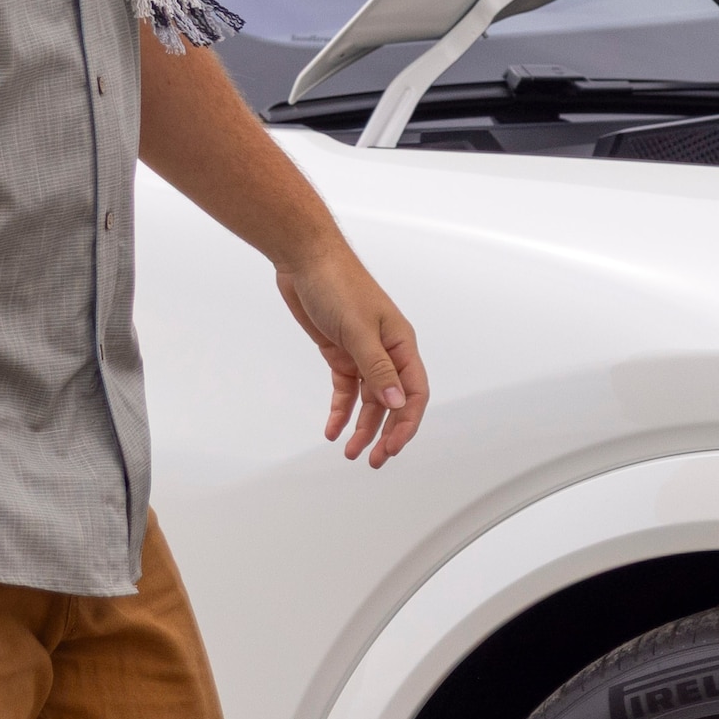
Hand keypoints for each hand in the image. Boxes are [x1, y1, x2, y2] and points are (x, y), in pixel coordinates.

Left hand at [280, 241, 427, 466]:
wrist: (304, 258)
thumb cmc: (338, 284)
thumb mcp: (359, 328)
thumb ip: (377, 367)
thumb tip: (396, 402)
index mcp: (401, 344)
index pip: (414, 392)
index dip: (406, 424)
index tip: (391, 448)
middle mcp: (387, 351)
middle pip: (393, 402)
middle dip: (385, 433)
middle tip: (372, 460)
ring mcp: (363, 353)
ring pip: (368, 400)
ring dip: (361, 427)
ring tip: (350, 452)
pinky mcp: (339, 352)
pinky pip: (345, 389)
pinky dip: (340, 410)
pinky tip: (332, 430)